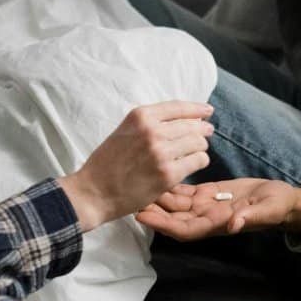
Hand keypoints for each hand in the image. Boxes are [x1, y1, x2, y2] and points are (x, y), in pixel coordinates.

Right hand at [58, 101, 213, 231]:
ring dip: (200, 147)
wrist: (94, 192)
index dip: (196, 109)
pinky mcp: (168, 174)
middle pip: (191, 125)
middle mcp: (151, 131)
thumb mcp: (124, 131)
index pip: (178, 107)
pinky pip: (198, 161)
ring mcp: (161, 153)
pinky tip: (194, 164)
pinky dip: (199, 162)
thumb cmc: (107, 164)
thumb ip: (148, 124)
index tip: (207, 111)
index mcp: (140, 117)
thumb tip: (182, 120)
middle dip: (202, 130)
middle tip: (207, 133)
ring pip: (198, 143)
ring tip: (197, 152)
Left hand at [136, 178, 300, 241]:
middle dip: (152, 210)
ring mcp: (206, 206)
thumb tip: (233, 226)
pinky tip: (156, 173)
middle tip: (129, 197)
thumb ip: (249, 217)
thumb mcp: (266, 211)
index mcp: (217, 225)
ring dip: (157, 196)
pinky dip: (170, 184)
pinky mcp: (208, 193)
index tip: (142, 215)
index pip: (183, 230)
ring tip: (137, 183)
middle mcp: (206, 218)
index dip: (162, 225)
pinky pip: (184, 191)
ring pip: (175, 204)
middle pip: (172, 217)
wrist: (283, 200)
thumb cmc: (277, 207)